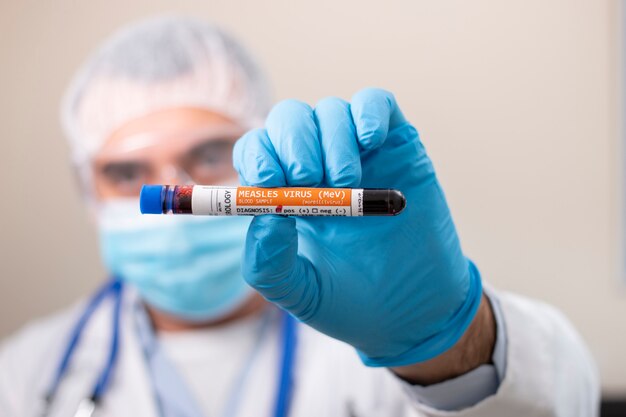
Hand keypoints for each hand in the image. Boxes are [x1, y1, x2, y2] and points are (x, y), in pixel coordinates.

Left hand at [233, 88, 482, 366]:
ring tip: (347, 180)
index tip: (268, 181)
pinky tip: (369, 140)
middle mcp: (318, 166)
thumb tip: (262, 215)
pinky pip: (377, 104)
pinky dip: (368, 112)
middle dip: (293, 142)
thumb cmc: (351, 301)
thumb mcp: (300, 292)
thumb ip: (269, 263)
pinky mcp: (397, 144)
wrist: (416, 311)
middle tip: (306, 177)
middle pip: (290, 121)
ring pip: (331, 111)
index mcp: (286, 194)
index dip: (258, 157)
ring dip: (331, 138)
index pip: (258, 152)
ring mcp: (358, 153)